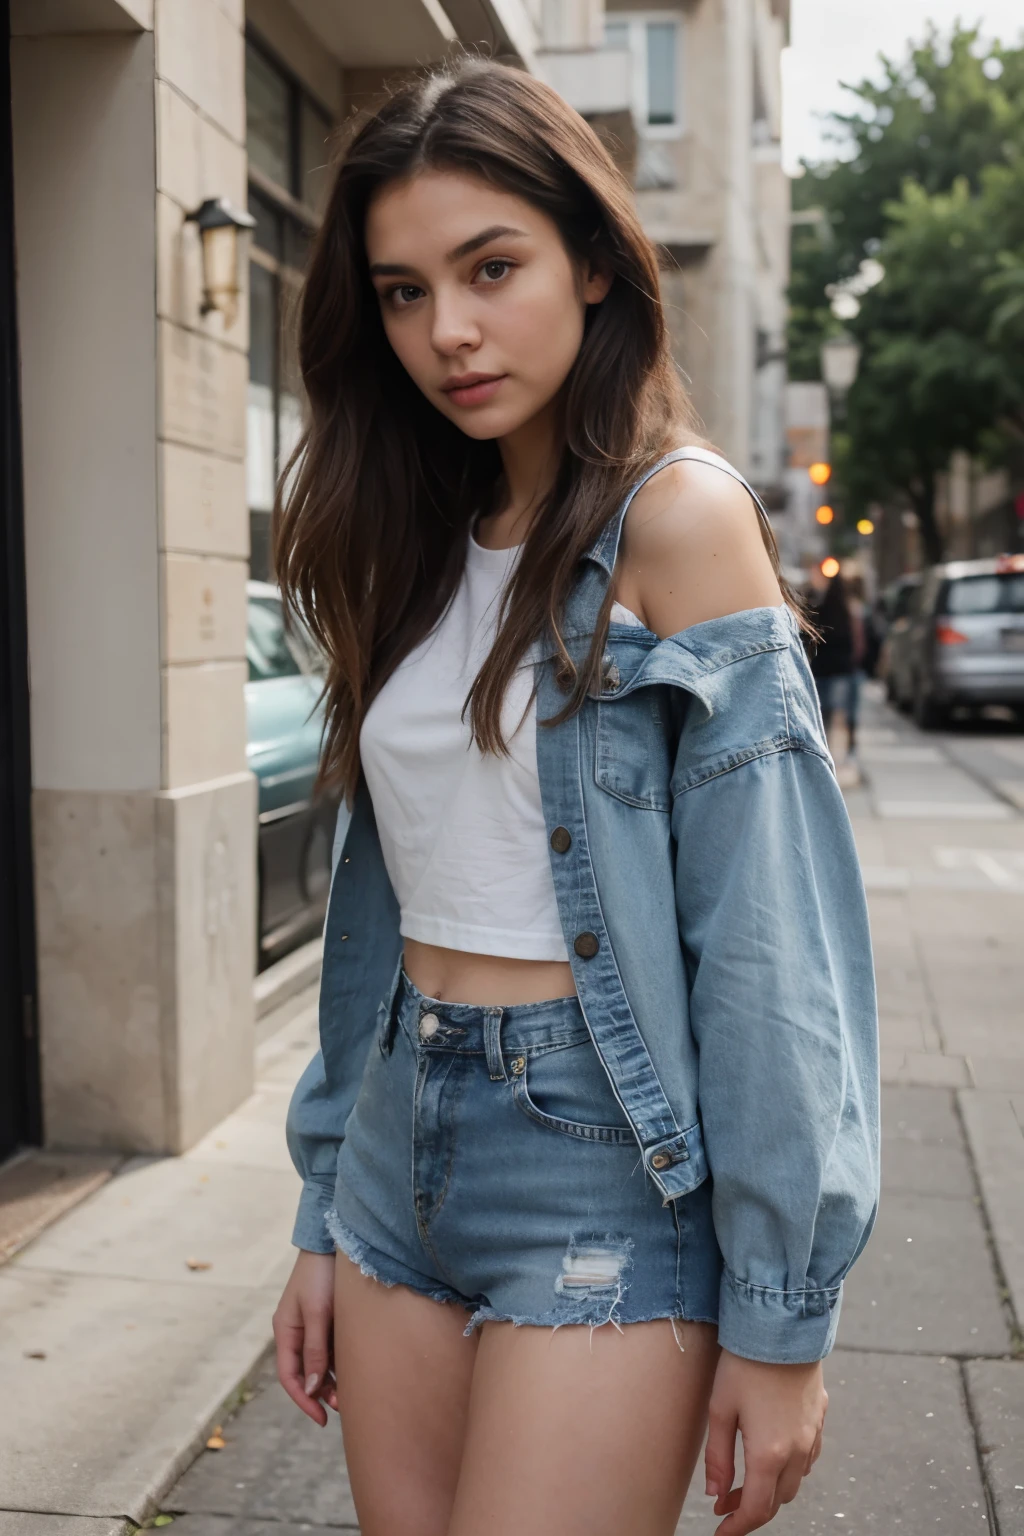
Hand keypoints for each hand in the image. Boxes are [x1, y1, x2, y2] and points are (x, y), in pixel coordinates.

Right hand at [273, 1249, 337, 1425]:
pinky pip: (330, 1348)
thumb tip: (311, 1388)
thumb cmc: (322, 1275)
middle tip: (344, 1408)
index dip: (303, 1400)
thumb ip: (315, 1350)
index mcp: (285, 1330)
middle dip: (321, 1393)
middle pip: (305, 1373)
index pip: (289, 1376)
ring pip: (319, 1362)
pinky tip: (355, 1369)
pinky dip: (339, 1362)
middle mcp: (296, 1331)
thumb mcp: (318, 1313)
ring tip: (353, 1393)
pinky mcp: (328, 1318)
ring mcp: (311, 1325)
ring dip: (332, 1379)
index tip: (322, 1419)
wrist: (335, 1240)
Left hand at [704, 1349, 826, 1533]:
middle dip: (752, 1509)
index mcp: (769, 1454)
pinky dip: (791, 1468)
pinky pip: (809, 1456)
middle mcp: (797, 1450)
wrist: (782, 1324)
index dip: (737, 1526)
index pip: (756, 1509)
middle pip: (778, 1500)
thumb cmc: (745, 1363)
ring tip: (745, 1481)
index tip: (720, 1531)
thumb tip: (716, 1494)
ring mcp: (813, 1433)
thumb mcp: (720, 1409)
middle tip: (725, 1504)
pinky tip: (774, 1456)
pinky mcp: (820, 1415)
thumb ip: (718, 1457)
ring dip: (772, 1490)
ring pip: (796, 1481)